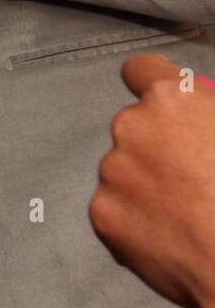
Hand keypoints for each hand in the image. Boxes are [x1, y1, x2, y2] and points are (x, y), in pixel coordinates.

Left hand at [90, 52, 214, 307]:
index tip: (151, 92)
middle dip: (157, 149)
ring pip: (126, 173)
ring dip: (148, 188)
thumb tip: (202, 117)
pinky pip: (118, 211)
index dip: (149, 82)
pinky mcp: (102, 214)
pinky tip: (173, 236)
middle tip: (193, 178)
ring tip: (190, 214)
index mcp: (174, 100)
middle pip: (136, 130)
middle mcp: (133, 128)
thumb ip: (209, 114)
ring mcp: (113, 171)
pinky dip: (138, 224)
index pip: (141, 70)